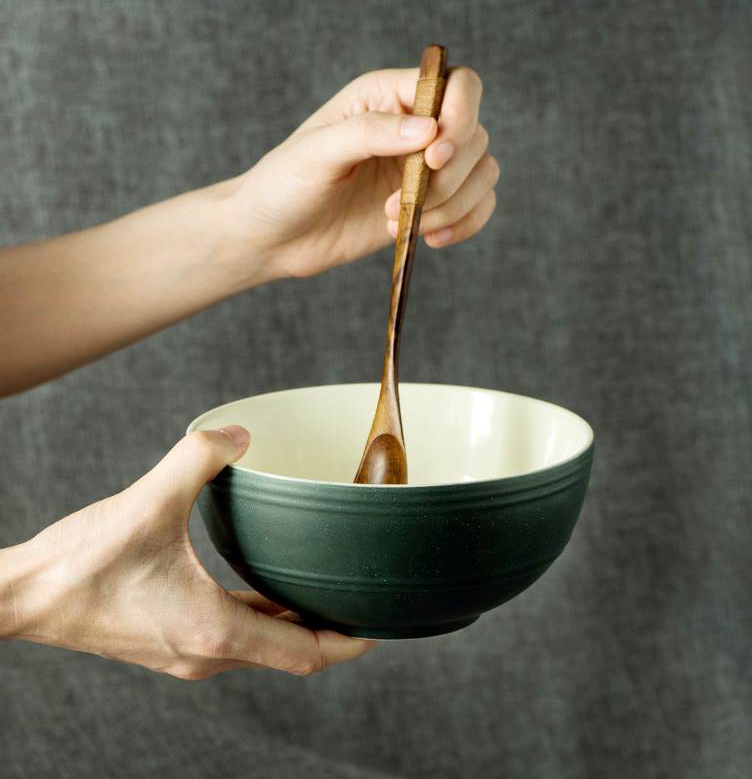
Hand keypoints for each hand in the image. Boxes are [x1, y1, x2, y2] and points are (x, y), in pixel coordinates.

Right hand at [2, 427, 374, 678]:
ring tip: (324, 590)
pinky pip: (235, 633)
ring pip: (263, 645)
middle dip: (331, 629)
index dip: (349, 641)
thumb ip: (199, 457)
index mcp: (214, 630)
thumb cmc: (81, 562)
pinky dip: (262, 615)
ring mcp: (187, 651)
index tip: (379, 624)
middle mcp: (207, 652)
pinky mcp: (171, 640)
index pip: (305, 653)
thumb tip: (239, 436)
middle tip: (362, 598)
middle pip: (291, 652)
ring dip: (295, 622)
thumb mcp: (149, 500)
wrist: (23, 597)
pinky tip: (266, 586)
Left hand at [227, 65, 497, 279]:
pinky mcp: (427, 207)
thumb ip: (370, 133)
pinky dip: (465, 224)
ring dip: (455, 204)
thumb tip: (428, 130)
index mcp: (386, 97)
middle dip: (451, 175)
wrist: (272, 238)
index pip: (455, 85)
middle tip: (404, 200)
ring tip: (406, 223)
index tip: (434, 157)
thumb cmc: (284, 186)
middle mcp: (413, 128)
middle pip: (475, 134)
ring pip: (482, 172)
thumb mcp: (317, 153)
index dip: (459, 117)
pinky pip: (475, 206)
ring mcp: (423, 170)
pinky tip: (431, 238)